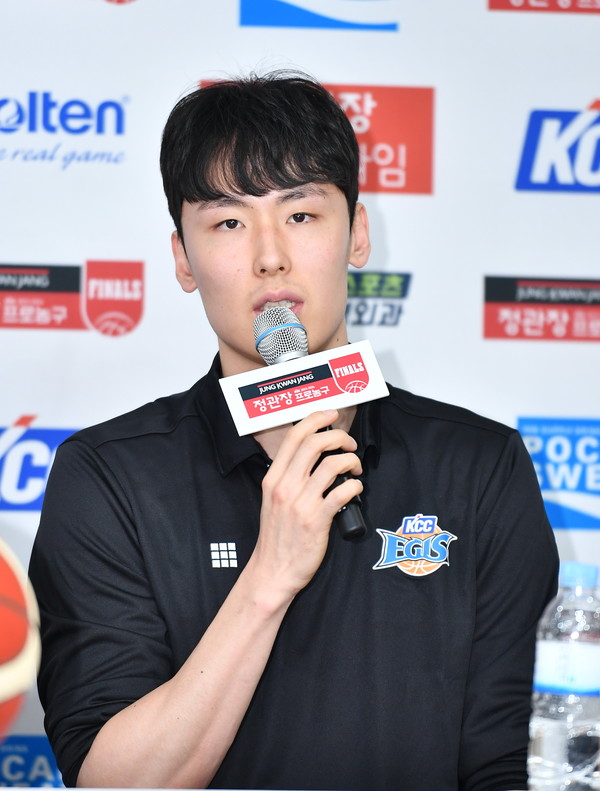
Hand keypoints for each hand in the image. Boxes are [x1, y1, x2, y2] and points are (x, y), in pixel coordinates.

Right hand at [252, 410, 362, 599]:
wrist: (273, 571)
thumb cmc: (277, 537)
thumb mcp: (273, 500)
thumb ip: (288, 477)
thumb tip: (313, 457)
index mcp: (273, 478)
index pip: (294, 437)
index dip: (316, 419)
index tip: (331, 415)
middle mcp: (285, 486)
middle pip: (315, 443)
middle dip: (339, 436)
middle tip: (349, 444)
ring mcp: (301, 502)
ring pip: (332, 464)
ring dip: (351, 461)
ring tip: (355, 469)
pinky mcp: (317, 520)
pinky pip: (342, 491)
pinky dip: (355, 485)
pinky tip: (355, 489)